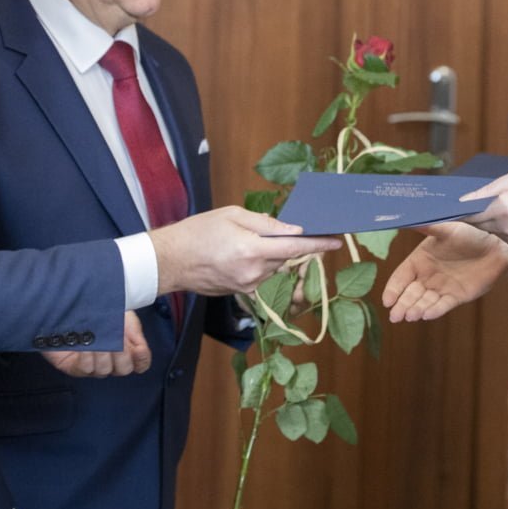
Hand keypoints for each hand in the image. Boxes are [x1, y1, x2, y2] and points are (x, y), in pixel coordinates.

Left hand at [43, 311, 150, 377]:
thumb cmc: (96, 307)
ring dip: (102, 354)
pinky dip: (87, 356)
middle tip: (116, 338)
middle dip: (121, 354)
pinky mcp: (74, 367)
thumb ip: (134, 328)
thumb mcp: (121, 312)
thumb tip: (141, 345)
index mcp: (126, 347)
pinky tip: (85, 343)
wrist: (68, 302)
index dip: (141, 358)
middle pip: (124, 369)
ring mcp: (93, 366)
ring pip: (104, 370)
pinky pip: (85, 369)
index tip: (138, 347)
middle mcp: (110, 360)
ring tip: (97, 337)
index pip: (141, 364)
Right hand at [150, 206, 339, 295]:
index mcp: (252, 250)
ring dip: (269, 253)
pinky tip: (236, 254)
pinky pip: (260, 275)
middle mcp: (254, 273)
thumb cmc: (198, 231)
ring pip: (273, 266)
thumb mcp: (232, 216)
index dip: (319, 244)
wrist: (170, 260)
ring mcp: (247, 286)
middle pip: (285, 256)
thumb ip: (265, 223)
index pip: (295, 247)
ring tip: (242, 240)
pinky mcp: (241, 293)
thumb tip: (292, 229)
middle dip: (285, 243)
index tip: (337, 240)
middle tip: (270, 228)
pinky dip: (257, 263)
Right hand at [382, 222, 507, 322]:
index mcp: (420, 259)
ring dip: (416, 309)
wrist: (496, 248)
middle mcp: (427, 276)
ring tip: (410, 316)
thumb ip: (426, 226)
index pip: (401, 276)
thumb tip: (404, 216)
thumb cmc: (470, 234)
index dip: (393, 288)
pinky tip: (427, 315)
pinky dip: (435, 310)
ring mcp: (441, 288)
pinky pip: (442, 305)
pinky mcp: (455, 297)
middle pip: (409, 293)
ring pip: (424, 302)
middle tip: (394, 317)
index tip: (386, 300)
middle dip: (401, 305)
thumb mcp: (446, 229)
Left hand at [460, 168, 507, 248]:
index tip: (444, 204)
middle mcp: (506, 226)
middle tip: (463, 202)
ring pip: (489, 228)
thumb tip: (469, 197)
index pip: (469, 210)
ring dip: (487, 218)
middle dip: (471, 212)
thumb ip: (493, 187)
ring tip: (496, 204)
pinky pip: (503, 234)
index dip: (456, 207)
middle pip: (476, 221)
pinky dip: (502, 225)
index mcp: (505, 205)